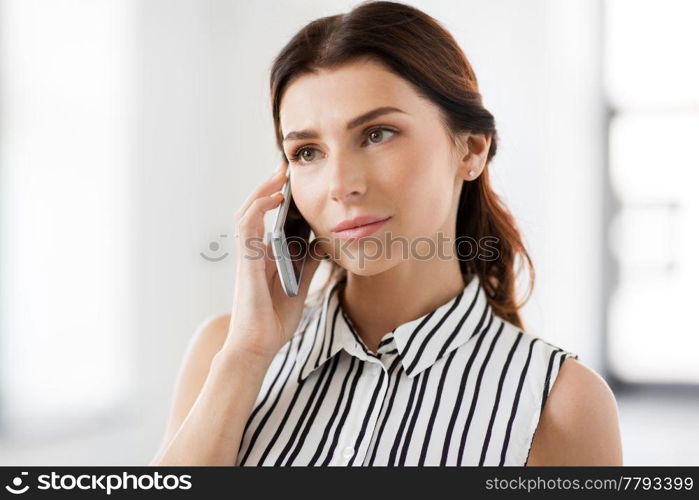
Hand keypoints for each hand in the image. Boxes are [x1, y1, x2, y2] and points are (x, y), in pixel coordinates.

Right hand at [224, 161, 325, 359]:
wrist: (259, 345)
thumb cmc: (276, 320)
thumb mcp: (300, 285)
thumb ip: (307, 263)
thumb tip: (322, 242)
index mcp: (265, 256)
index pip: (269, 218)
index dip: (278, 197)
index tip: (294, 181)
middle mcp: (254, 251)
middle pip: (256, 208)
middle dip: (270, 185)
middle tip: (286, 166)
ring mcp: (248, 255)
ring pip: (248, 211)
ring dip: (263, 189)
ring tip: (280, 173)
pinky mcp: (246, 261)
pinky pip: (247, 225)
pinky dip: (259, 207)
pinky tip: (275, 196)